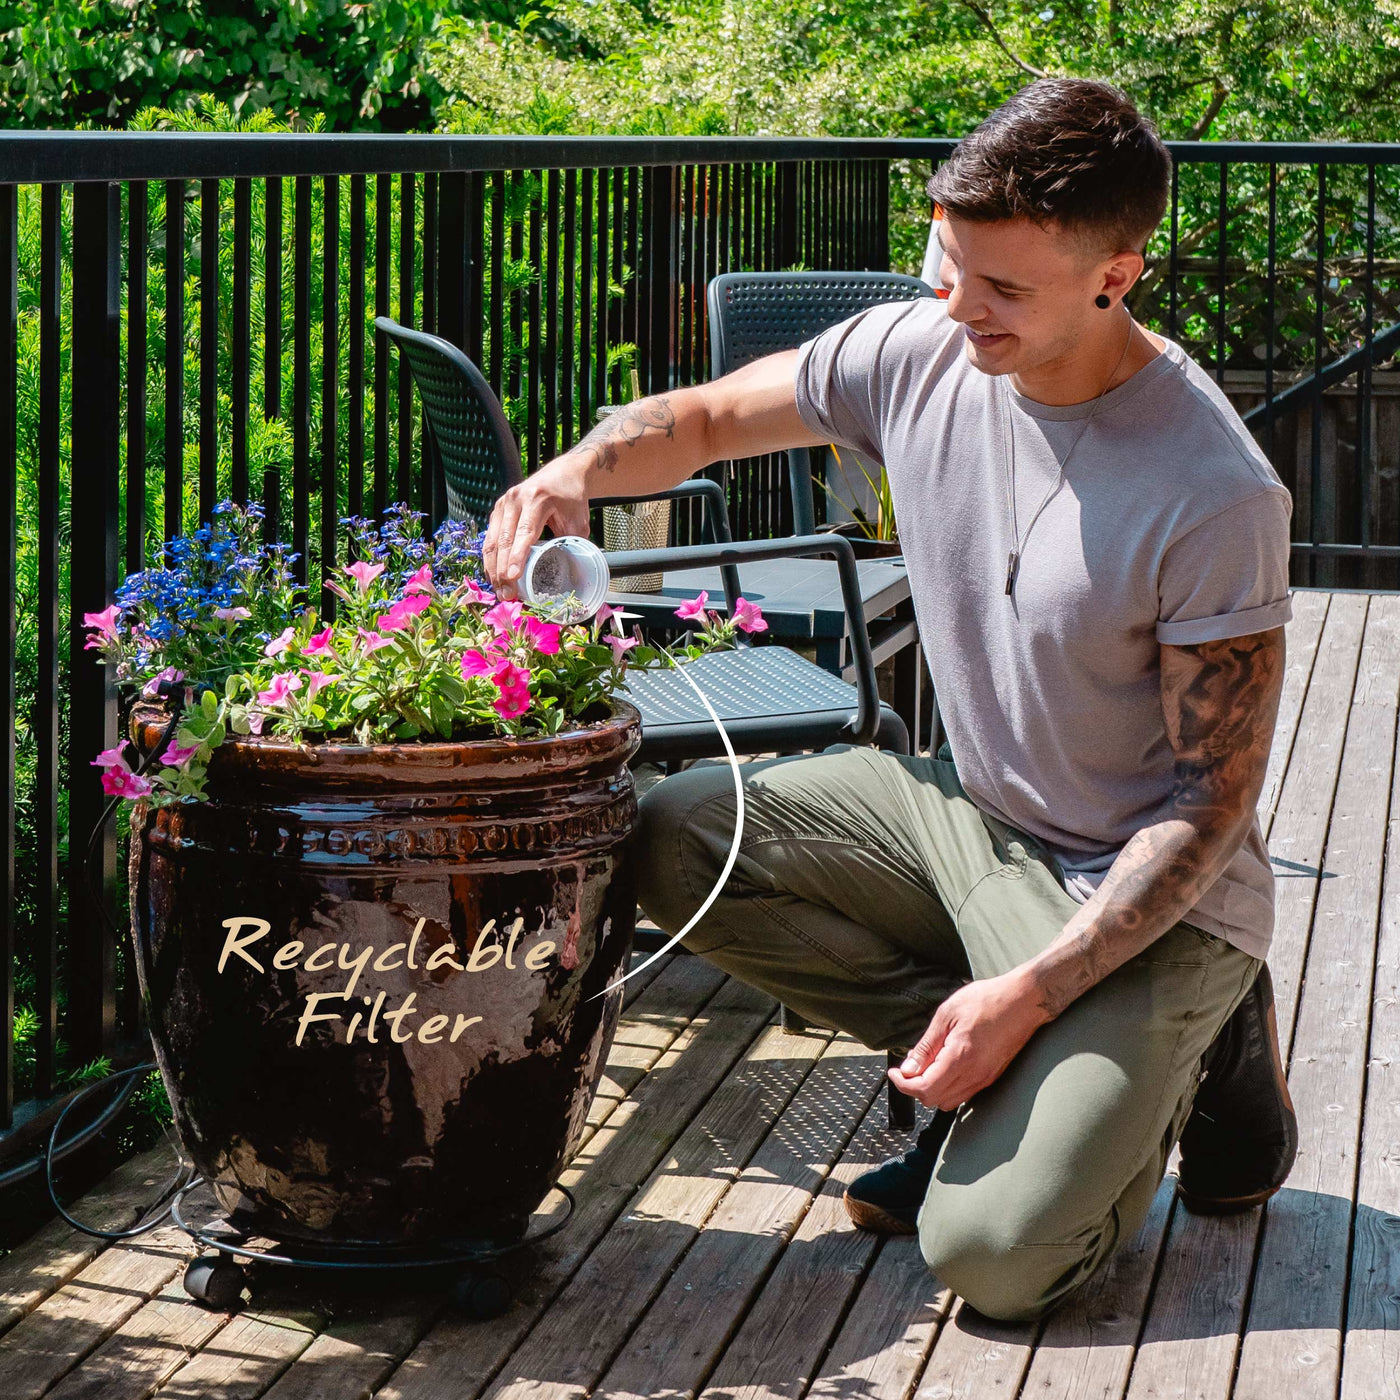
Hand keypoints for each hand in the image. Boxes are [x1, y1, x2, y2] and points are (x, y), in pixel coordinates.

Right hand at [483, 456, 590, 595]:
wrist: (564, 473)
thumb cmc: (572, 499)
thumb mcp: (578, 522)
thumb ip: (572, 545)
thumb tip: (571, 575)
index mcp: (537, 499)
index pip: (524, 532)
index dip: (517, 557)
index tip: (513, 578)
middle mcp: (516, 499)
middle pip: (504, 540)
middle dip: (503, 571)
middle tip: (506, 595)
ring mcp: (504, 503)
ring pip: (492, 541)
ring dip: (493, 569)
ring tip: (499, 591)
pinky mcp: (498, 509)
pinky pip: (490, 537)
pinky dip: (491, 559)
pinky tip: (494, 576)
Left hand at [887, 971, 1047, 1110]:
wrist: (1024, 1001)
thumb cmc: (987, 1000)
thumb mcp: (947, 1014)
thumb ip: (926, 1046)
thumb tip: (909, 1069)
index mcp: (960, 1058)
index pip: (924, 1090)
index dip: (903, 1085)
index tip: (895, 1073)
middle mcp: (974, 1075)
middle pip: (935, 1101)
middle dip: (915, 1087)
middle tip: (909, 1067)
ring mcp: (985, 1079)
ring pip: (950, 1102)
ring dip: (933, 1089)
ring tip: (927, 1065)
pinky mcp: (992, 1077)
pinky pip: (964, 1095)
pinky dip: (949, 1087)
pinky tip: (945, 1066)